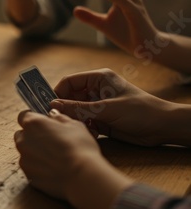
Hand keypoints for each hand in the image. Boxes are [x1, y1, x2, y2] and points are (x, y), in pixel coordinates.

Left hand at [15, 110, 132, 208]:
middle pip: (22, 134)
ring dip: (35, 151)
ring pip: (26, 151)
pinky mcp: (28, 174)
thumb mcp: (74, 125)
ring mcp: (24, 158)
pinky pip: (30, 166)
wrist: (82, 176)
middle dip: (32, 135)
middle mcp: (23, 140)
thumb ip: (59, 118)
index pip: (23, 115)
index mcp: (33, 123)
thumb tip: (52, 115)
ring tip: (54, 156)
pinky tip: (53, 168)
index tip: (43, 123)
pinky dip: (38, 166)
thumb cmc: (79, 147)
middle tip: (50, 140)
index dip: (34, 118)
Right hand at [50, 69, 175, 146]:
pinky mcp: (102, 119)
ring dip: (75, 120)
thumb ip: (78, 108)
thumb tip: (52, 105)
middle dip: (65, 109)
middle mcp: (96, 90)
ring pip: (76, 111)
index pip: (69, 82)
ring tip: (78, 128)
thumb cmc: (139, 111)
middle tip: (58, 121)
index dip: (58, 93)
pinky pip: (84, 122)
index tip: (48, 107)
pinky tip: (90, 133)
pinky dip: (84, 128)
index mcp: (98, 78)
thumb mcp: (107, 109)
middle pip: (70, 97)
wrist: (163, 128)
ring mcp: (98, 105)